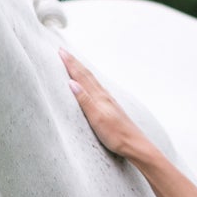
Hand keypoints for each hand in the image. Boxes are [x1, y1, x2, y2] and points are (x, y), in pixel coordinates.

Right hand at [60, 46, 153, 162]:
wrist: (135, 145)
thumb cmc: (117, 136)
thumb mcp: (97, 119)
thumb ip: (84, 101)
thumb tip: (71, 83)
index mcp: (99, 97)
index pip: (81, 76)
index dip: (70, 63)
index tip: (60, 51)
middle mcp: (104, 96)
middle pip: (87, 75)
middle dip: (74, 62)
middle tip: (63, 51)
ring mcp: (108, 101)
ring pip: (92, 80)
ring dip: (82, 69)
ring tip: (74, 62)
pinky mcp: (111, 108)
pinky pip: (97, 88)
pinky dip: (90, 80)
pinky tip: (91, 83)